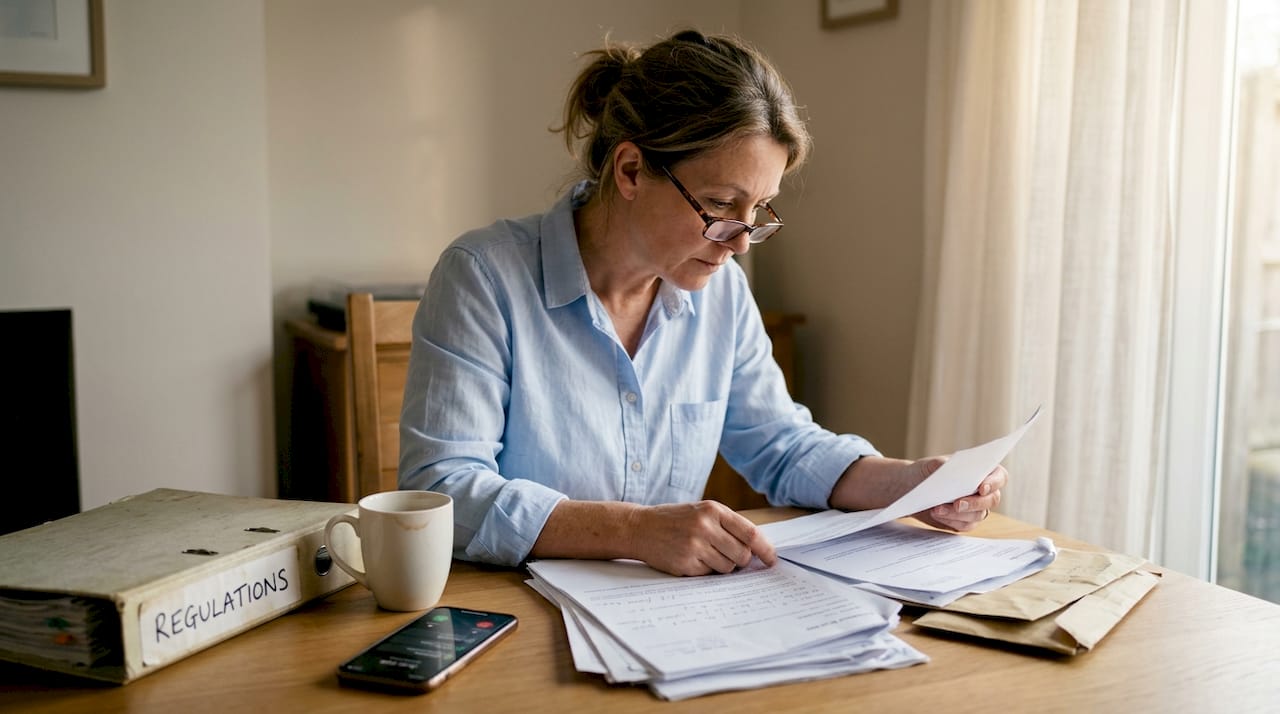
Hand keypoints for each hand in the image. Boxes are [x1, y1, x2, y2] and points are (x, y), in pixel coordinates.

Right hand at [627, 500, 776, 575]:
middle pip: (743, 555)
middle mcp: (705, 527)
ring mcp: (694, 546)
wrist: (639, 527)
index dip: (765, 549)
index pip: (750, 533)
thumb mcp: (701, 511)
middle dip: (742, 560)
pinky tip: (693, 559)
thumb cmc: (675, 520)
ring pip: (728, 568)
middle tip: (731, 556)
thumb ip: (728, 525)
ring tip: (706, 554)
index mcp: (713, 510)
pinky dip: (706, 571)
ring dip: (723, 566)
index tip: (772, 560)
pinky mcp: (685, 564)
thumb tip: (757, 549)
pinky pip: (709, 575)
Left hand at [911, 457, 1006, 531]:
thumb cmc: (925, 472)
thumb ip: (941, 464)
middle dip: (975, 503)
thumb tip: (948, 467)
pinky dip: (951, 521)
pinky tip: (937, 515)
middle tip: (958, 504)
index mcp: (982, 470)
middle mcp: (983, 491)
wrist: (912, 489)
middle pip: (992, 499)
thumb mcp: (930, 464)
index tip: (981, 488)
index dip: (994, 483)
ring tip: (937, 509)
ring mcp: (976, 507)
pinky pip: (965, 525)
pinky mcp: (965, 521)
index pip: (999, 476)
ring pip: (977, 515)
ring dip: (957, 514)